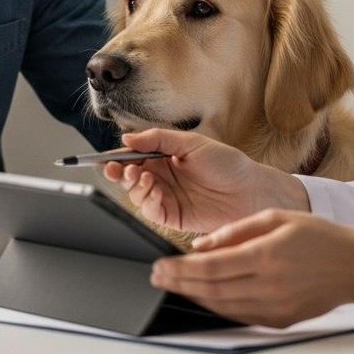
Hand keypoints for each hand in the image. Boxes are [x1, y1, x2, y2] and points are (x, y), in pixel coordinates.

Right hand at [102, 129, 308, 234]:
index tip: (103, 159)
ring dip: (134, 186)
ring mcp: (166, 197)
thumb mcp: (192, 143)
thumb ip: (158, 138)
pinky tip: (156, 191)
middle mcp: (161, 177)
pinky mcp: (172, 216)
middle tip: (121, 170)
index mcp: (163, 157)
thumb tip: (127, 137)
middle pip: (128, 177)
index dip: (116, 158)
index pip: (132, 156)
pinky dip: (147, 202)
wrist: (250, 190)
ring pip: (135, 195)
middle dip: (120, 173)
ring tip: (145, 178)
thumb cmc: (227, 163)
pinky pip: (150, 211)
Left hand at [150, 209, 353, 326]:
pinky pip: (239, 315)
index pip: (210, 267)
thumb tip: (199, 244)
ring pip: (222, 306)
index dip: (180, 268)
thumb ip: (234, 230)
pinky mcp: (281, 320)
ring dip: (193, 296)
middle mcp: (269, 285)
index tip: (160, 265)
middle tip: (158, 276)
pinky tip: (204, 294)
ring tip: (174, 285)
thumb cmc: (319, 237)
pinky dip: (217, 305)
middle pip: (211, 289)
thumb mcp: (275, 218)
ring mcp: (276, 307)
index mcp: (267, 256)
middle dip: (179, 283)